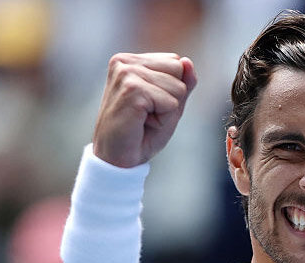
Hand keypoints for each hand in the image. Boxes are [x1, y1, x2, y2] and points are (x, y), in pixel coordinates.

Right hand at [92, 53, 197, 168]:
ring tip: (144, 119)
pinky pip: (171, 102)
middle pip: (179, 68)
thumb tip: (187, 61)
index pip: (176, 62)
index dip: (172, 90)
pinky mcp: (131, 89)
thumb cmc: (141, 133)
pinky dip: (163, 119)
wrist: (116, 160)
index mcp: (131, 60)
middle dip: (172, 97)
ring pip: (178, 86)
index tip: (150, 106)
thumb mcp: (170, 105)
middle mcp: (125, 62)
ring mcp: (126, 73)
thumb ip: (183, 82)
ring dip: (167, 110)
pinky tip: (141, 123)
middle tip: (147, 114)